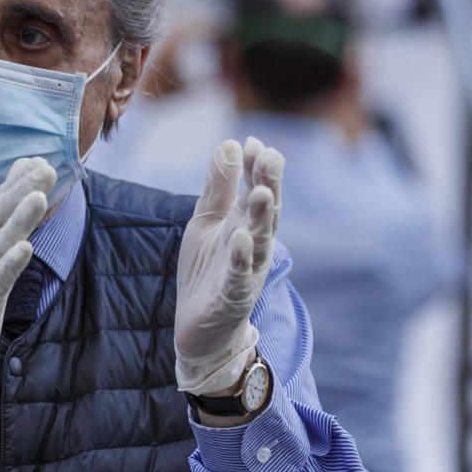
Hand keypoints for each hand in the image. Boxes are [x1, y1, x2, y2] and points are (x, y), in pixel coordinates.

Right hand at [0, 157, 55, 391]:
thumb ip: (4, 207)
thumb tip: (25, 165)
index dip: (19, 181)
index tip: (41, 159)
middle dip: (22, 190)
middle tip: (46, 170)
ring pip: (0, 242)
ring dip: (19, 220)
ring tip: (38, 197)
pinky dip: (10, 264)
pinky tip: (25, 249)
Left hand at [175, 137, 283, 394]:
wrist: (201, 329)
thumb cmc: (206, 272)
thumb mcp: (206, 223)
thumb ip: (219, 188)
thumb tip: (231, 144)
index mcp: (245, 225)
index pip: (256, 190)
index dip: (257, 168)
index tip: (255, 142)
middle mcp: (253, 246)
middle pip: (265, 212)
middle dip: (269, 184)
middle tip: (270, 157)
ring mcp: (246, 272)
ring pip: (259, 242)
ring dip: (261, 218)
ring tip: (261, 193)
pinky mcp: (233, 298)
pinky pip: (238, 276)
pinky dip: (241, 258)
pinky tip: (240, 239)